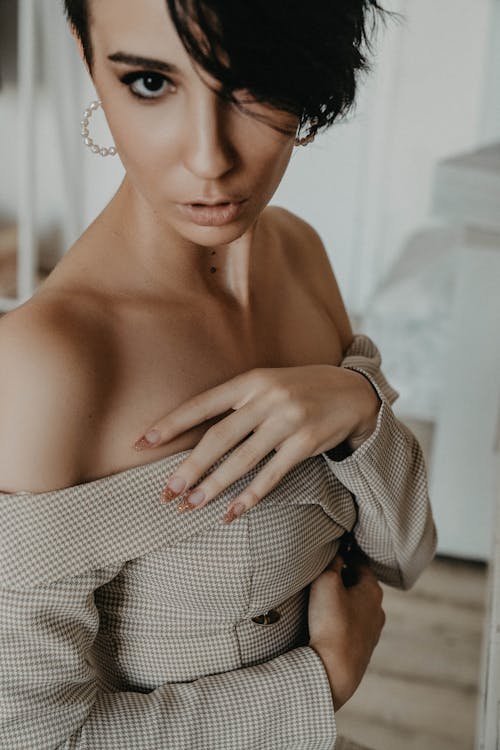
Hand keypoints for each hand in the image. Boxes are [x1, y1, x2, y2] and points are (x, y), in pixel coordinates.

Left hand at [133, 364, 379, 522]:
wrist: (353, 392)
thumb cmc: (300, 390)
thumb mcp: (267, 384)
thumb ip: (236, 404)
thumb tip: (195, 435)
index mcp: (251, 381)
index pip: (202, 404)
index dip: (171, 424)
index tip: (142, 442)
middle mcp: (267, 398)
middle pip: (218, 437)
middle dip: (189, 467)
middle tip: (166, 492)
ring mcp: (288, 420)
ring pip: (242, 460)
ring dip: (214, 486)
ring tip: (190, 506)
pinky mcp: (306, 442)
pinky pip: (272, 474)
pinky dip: (250, 496)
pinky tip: (232, 512)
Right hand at [308, 554, 384, 710]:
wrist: (335, 671)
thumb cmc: (332, 623)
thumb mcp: (327, 582)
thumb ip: (332, 562)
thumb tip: (338, 552)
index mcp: (373, 590)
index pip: (361, 562)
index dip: (347, 553)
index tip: (335, 547)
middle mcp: (378, 610)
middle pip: (361, 584)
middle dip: (345, 576)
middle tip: (325, 571)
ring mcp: (372, 632)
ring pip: (358, 606)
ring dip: (344, 599)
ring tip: (324, 597)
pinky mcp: (362, 649)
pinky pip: (353, 625)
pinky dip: (343, 618)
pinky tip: (328, 622)